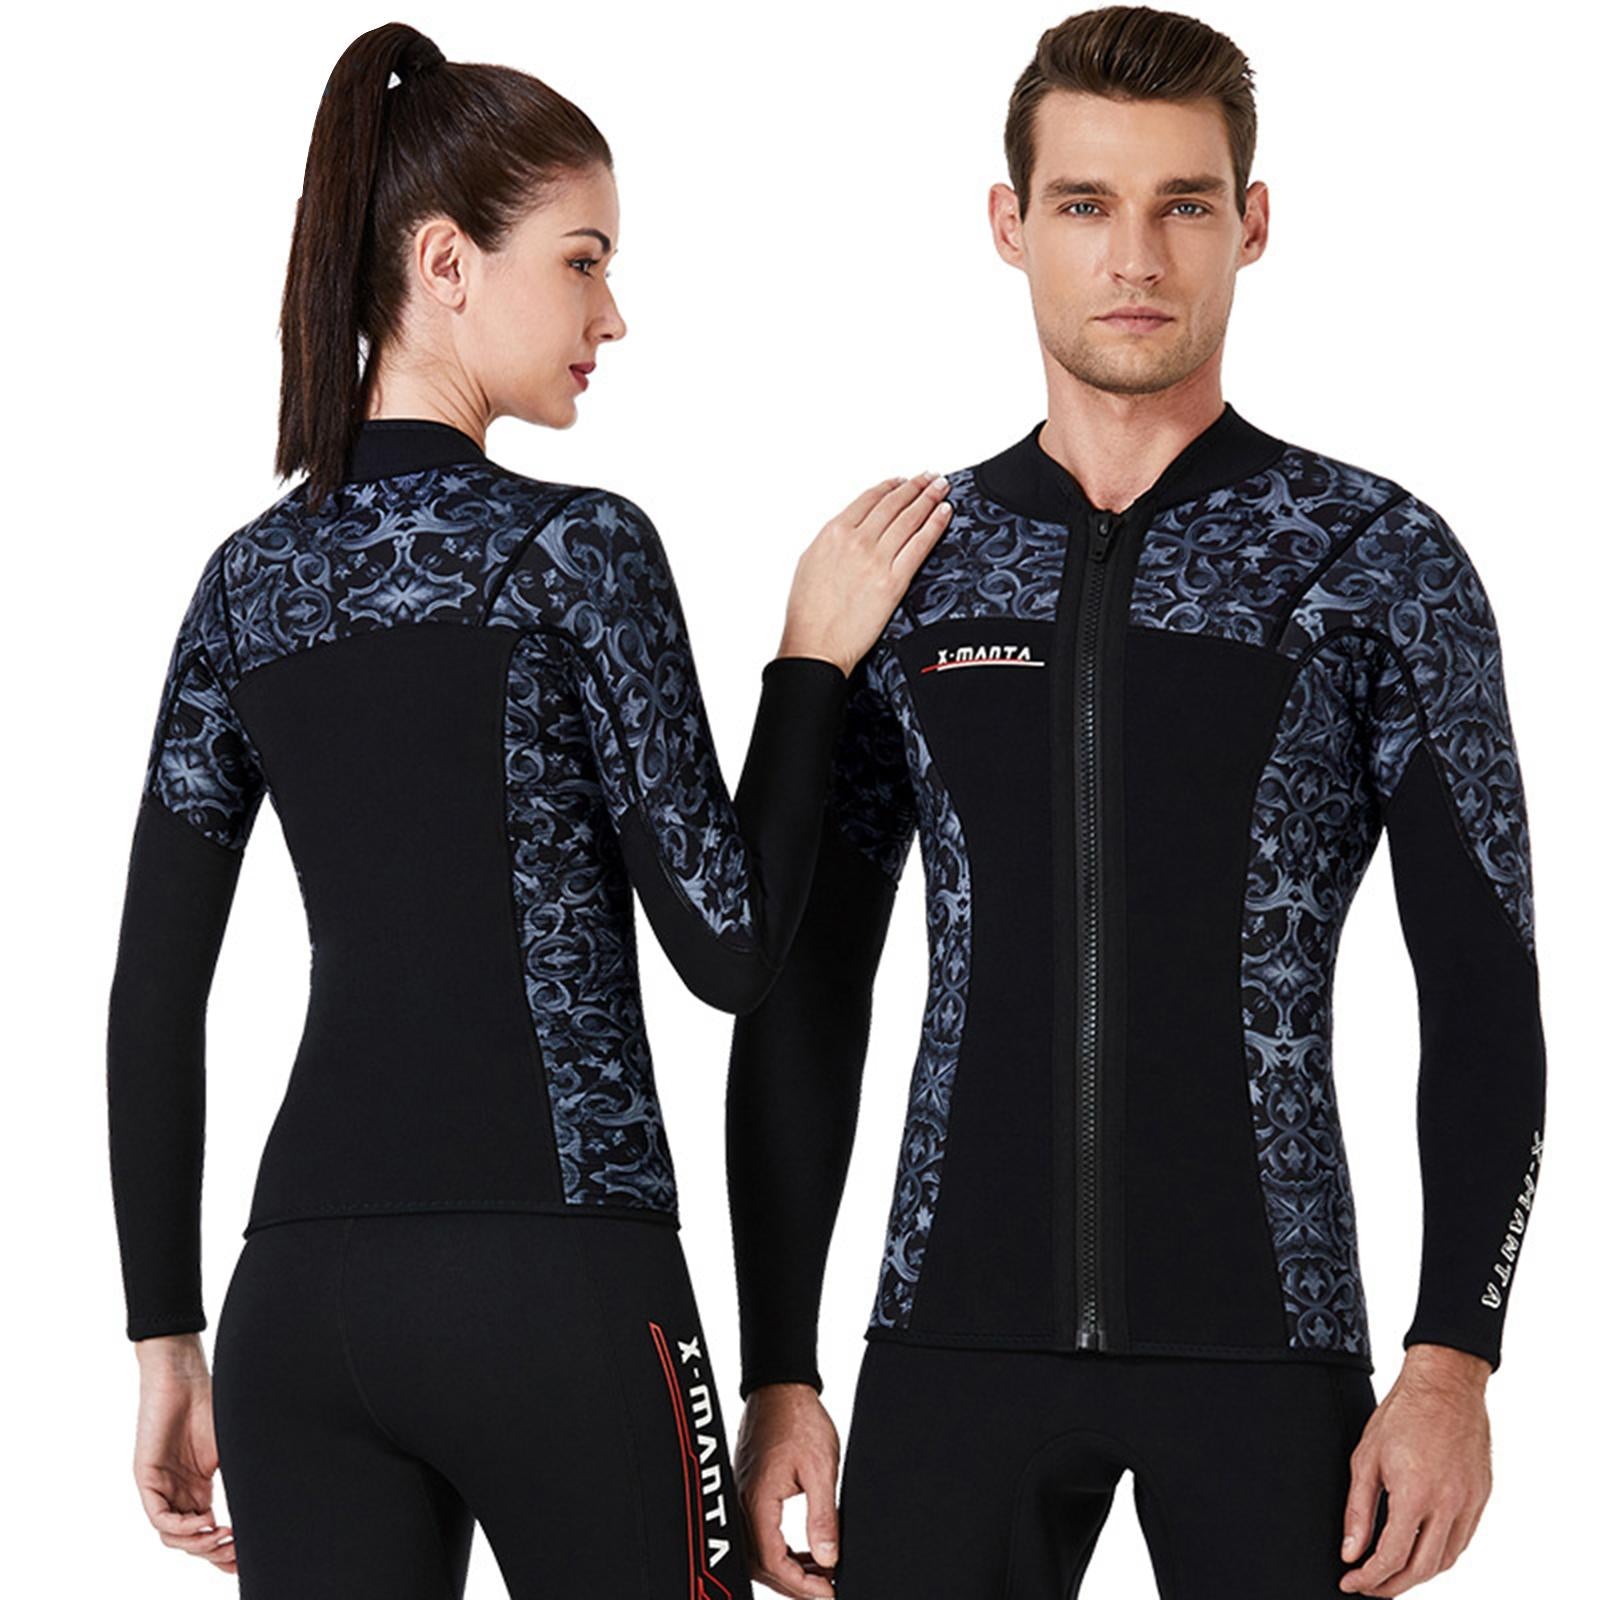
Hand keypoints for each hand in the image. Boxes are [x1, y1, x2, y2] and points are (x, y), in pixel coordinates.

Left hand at [132, 1332, 236, 1573]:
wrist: (184, 1375)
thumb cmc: (212, 1401)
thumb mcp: (233, 1446)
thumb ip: (245, 1473)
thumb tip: (281, 1494)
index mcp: (199, 1488)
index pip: (207, 1532)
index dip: (223, 1552)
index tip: (244, 1561)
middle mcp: (179, 1493)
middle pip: (191, 1541)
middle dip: (214, 1553)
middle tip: (236, 1553)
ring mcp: (162, 1487)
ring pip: (174, 1535)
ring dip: (199, 1544)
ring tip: (224, 1537)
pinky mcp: (147, 1478)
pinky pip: (159, 1517)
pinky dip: (182, 1527)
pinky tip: (205, 1522)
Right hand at [734, 1381, 841, 1597]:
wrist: (781, 1385)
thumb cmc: (799, 1419)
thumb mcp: (820, 1468)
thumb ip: (822, 1516)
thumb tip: (828, 1558)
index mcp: (758, 1500)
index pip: (772, 1562)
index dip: (801, 1584)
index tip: (829, 1590)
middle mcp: (744, 1502)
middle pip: (760, 1564)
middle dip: (794, 1584)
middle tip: (826, 1591)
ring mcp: (743, 1496)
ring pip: (757, 1551)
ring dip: (787, 1569)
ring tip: (820, 1576)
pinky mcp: (749, 1490)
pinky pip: (758, 1533)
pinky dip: (781, 1550)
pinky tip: (804, 1552)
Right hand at [779, 472, 951, 676]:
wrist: (815, 644)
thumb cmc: (807, 612)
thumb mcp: (810, 563)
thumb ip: (832, 542)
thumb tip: (847, 533)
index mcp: (833, 533)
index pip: (869, 499)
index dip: (889, 487)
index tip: (901, 482)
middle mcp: (856, 541)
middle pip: (893, 505)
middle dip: (915, 487)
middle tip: (930, 478)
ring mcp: (877, 560)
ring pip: (909, 519)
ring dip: (929, 498)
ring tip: (941, 487)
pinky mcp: (894, 581)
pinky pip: (920, 545)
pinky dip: (935, 525)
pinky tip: (944, 513)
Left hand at [1339, 1344, 1491, 1594]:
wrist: (1445, 1386)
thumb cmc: (1401, 1414)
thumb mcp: (1366, 1458)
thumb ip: (1358, 1510)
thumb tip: (1351, 1551)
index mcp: (1415, 1494)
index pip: (1392, 1557)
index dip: (1369, 1578)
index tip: (1350, 1583)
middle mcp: (1448, 1505)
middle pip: (1422, 1569)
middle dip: (1392, 1587)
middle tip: (1369, 1589)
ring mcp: (1470, 1504)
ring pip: (1446, 1560)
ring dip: (1418, 1575)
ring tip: (1392, 1576)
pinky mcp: (1481, 1498)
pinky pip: (1462, 1540)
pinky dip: (1440, 1555)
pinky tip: (1420, 1552)